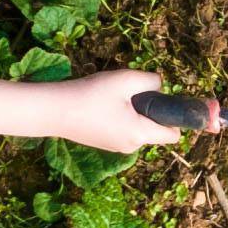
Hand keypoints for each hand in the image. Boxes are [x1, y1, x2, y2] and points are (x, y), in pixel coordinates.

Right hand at [19, 69, 182, 154]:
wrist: (53, 111)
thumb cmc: (91, 94)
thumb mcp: (126, 79)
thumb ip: (151, 80)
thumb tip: (160, 85)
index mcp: (141, 134)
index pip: (173, 135)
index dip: (173, 117)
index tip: (163, 101)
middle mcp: (131, 146)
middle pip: (154, 129)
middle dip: (149, 111)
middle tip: (129, 93)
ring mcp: (115, 147)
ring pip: (137, 128)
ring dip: (132, 113)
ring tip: (111, 98)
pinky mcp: (103, 144)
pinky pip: (121, 130)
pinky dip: (118, 118)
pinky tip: (101, 105)